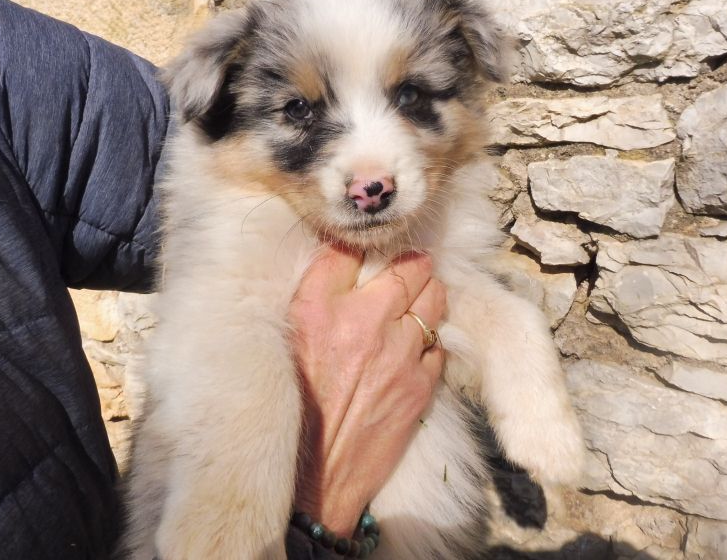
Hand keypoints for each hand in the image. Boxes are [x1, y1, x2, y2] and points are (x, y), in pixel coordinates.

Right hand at [289, 245, 445, 536]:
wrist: (315, 477)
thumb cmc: (294, 407)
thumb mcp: (288, 341)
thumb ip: (313, 297)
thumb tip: (339, 263)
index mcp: (317, 308)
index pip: (347, 251)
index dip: (358, 249)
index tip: (362, 256)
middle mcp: (361, 322)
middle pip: (408, 266)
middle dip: (408, 264)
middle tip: (401, 272)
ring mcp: (398, 352)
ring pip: (434, 297)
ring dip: (427, 295)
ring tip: (413, 304)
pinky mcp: (421, 383)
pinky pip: (438, 342)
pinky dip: (428, 339)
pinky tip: (412, 349)